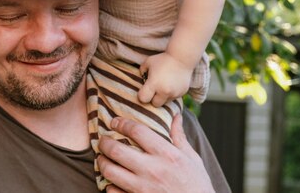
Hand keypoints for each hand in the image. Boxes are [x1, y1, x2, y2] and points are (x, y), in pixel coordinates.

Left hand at [98, 115, 213, 192]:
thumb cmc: (197, 185)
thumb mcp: (192, 159)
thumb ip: (179, 137)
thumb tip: (175, 116)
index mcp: (166, 155)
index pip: (137, 131)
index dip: (122, 123)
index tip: (115, 122)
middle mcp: (152, 170)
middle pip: (116, 150)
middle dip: (104, 142)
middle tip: (103, 140)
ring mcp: (143, 188)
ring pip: (109, 171)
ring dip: (102, 162)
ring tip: (103, 158)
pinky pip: (113, 192)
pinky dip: (109, 185)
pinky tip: (112, 181)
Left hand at [138, 52, 192, 106]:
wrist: (182, 58)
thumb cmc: (163, 59)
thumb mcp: (148, 62)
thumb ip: (142, 72)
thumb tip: (141, 79)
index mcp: (154, 84)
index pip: (143, 99)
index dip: (142, 95)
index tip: (144, 90)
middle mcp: (164, 91)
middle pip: (155, 104)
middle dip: (153, 98)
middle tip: (154, 89)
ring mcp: (174, 93)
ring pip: (165, 102)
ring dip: (162, 97)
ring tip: (163, 85)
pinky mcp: (182, 93)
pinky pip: (173, 98)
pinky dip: (171, 94)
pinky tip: (171, 84)